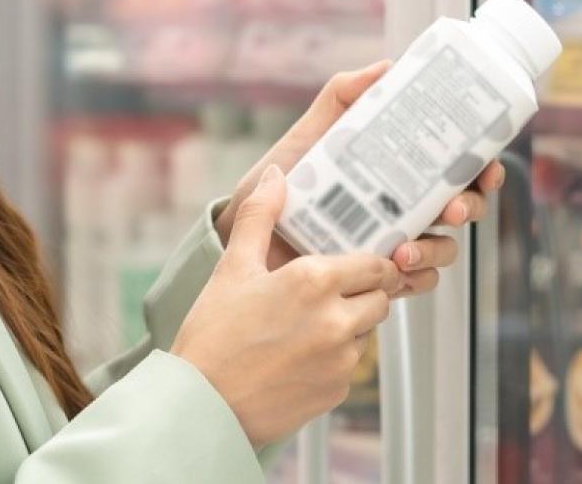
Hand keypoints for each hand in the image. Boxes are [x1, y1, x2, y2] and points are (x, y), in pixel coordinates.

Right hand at [174, 165, 399, 445]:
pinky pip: (350, 367)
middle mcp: (336, 319)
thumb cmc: (212, 337)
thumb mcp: (232, 268)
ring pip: (367, 333)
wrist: (201, 405)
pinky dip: (333, 360)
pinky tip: (298, 358)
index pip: (376, 265)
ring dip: (349, 327)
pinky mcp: (337, 390)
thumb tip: (276, 177)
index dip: (369, 264)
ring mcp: (341, 358)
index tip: (356, 265)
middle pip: (380, 298)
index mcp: (315, 281)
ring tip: (304, 328)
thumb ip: (261, 217)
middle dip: (363, 294)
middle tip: (328, 295)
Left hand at [212, 61, 505, 296]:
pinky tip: (395, 273)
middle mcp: (404, 208)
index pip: (456, 169)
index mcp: (397, 172)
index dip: (482, 169)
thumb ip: (342, 97)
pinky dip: (413, 280)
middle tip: (451, 210)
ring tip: (404, 250)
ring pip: (444, 249)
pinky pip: (415, 283)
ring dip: (436, 249)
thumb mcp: (310, 134)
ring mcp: (395, 243)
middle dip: (467, 209)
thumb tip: (386, 66)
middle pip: (462, 208)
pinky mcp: (376, 277)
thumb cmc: (277, 180)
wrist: (243, 232)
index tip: (485, 169)